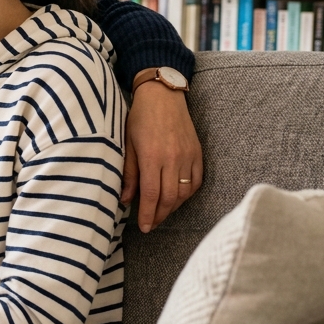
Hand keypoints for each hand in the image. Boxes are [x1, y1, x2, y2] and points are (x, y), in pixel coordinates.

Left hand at [121, 73, 202, 232]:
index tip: (144, 227)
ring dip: (173, 206)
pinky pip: (196, 181)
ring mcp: (188, 156)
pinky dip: (187, 193)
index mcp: (152, 156)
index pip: (152, 194)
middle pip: (170, 198)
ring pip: (184, 192)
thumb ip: (128, 173)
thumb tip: (126, 199)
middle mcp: (173, 159)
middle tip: (151, 224)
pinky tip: (177, 198)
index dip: (148, 214)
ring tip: (161, 212)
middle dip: (160, 215)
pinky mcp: (197, 153)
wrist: (163, 96)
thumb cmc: (140, 118)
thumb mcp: (128, 143)